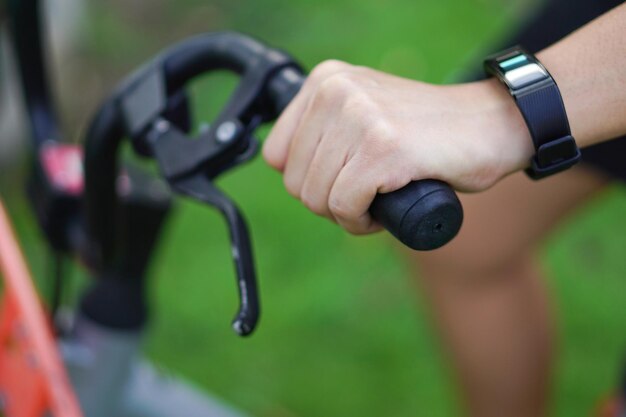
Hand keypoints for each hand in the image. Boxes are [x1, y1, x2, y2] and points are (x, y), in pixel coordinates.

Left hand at [263, 60, 532, 234]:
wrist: (491, 125)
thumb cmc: (425, 132)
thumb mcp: (362, 112)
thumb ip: (324, 130)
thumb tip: (285, 171)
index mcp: (326, 81)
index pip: (277, 154)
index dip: (307, 181)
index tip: (340, 182)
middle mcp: (337, 92)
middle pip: (295, 182)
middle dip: (327, 203)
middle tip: (365, 196)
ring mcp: (359, 118)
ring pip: (317, 198)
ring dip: (347, 215)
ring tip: (378, 201)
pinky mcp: (383, 149)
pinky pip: (345, 207)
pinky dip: (361, 222)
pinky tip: (383, 213)